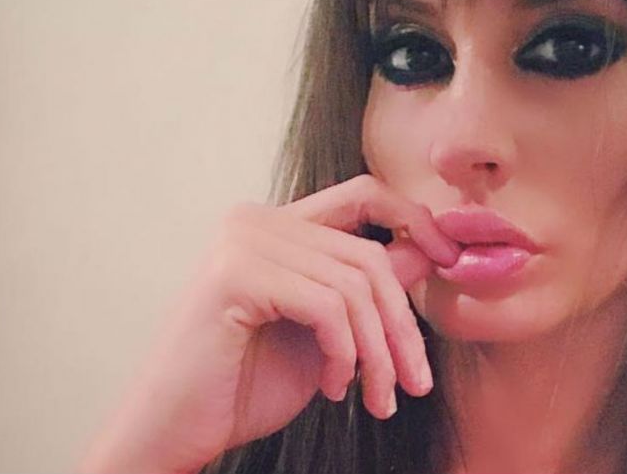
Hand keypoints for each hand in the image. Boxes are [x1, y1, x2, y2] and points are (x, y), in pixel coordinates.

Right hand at [75, 174, 460, 473]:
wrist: (175, 431)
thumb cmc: (243, 386)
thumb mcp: (327, 333)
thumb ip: (367, 287)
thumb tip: (429, 251)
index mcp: (276, 225)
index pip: (363, 195)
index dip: (414, 218)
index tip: (452, 257)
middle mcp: (256, 220)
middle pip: (369, 253)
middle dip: (403, 324)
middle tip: (416, 380)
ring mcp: (242, 242)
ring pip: (356, 286)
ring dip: (379, 353)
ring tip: (377, 397)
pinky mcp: (234, 276)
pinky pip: (328, 307)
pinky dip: (345, 354)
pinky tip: (332, 388)